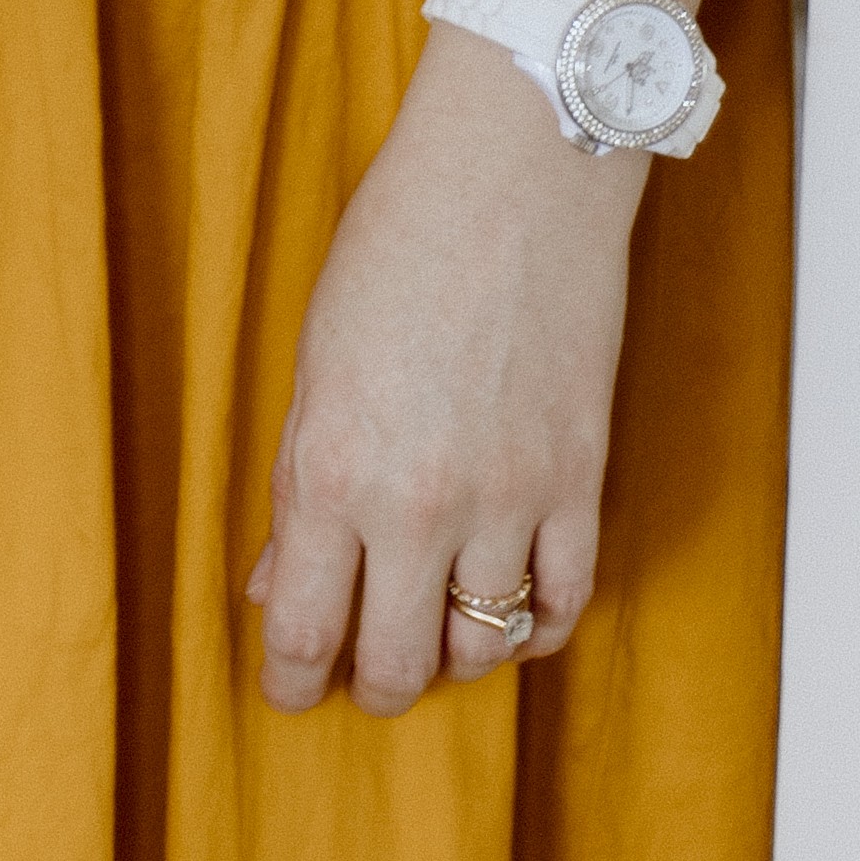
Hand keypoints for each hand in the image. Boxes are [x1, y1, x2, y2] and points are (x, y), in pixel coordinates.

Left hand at [247, 20, 638, 718]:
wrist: (516, 168)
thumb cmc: (398, 242)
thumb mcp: (316, 361)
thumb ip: (301, 483)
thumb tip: (280, 585)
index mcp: (333, 470)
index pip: (305, 634)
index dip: (293, 684)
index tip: (291, 692)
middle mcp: (419, 503)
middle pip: (396, 665)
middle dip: (371, 688)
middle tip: (362, 677)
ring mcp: (509, 498)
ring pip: (483, 648)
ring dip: (453, 657)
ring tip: (435, 634)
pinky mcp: (579, 478)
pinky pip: (564, 602)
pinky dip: (535, 629)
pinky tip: (512, 614)